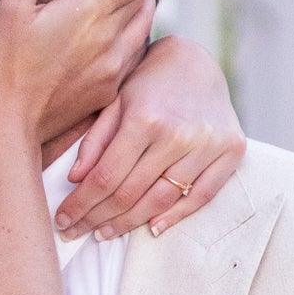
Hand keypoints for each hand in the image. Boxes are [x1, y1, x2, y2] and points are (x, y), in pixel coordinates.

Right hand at [0, 0, 189, 152]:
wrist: (13, 125)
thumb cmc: (5, 64)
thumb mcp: (12, 7)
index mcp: (90, 10)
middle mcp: (111, 37)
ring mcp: (115, 65)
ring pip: (145, 23)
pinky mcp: (111, 88)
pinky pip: (136, 51)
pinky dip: (140, 29)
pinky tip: (133, 25)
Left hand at [56, 40, 243, 240]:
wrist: (198, 62)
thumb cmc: (148, 82)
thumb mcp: (115, 101)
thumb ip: (96, 140)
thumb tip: (75, 180)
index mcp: (145, 118)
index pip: (105, 177)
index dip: (81, 204)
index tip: (63, 220)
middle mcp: (178, 135)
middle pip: (130, 194)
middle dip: (97, 218)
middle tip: (75, 232)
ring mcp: (207, 145)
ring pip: (161, 201)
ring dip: (129, 224)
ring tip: (104, 233)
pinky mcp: (231, 151)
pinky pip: (201, 196)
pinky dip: (175, 217)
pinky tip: (152, 229)